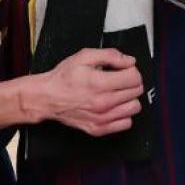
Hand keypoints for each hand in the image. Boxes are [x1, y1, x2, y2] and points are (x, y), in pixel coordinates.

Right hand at [23, 47, 143, 135]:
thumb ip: (110, 55)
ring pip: (134, 108)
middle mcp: (103, 103)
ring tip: (117, 93)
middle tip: (118, 79)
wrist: (47, 98)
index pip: (135, 78)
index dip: (131, 70)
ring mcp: (102, 118)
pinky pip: (126, 123)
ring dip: (129, 98)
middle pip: (136, 92)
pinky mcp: (99, 129)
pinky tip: (114, 106)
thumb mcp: (84, 56)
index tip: (124, 69)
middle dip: (130, 82)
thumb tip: (129, 61)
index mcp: (100, 83)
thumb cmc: (64, 78)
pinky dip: (123, 114)